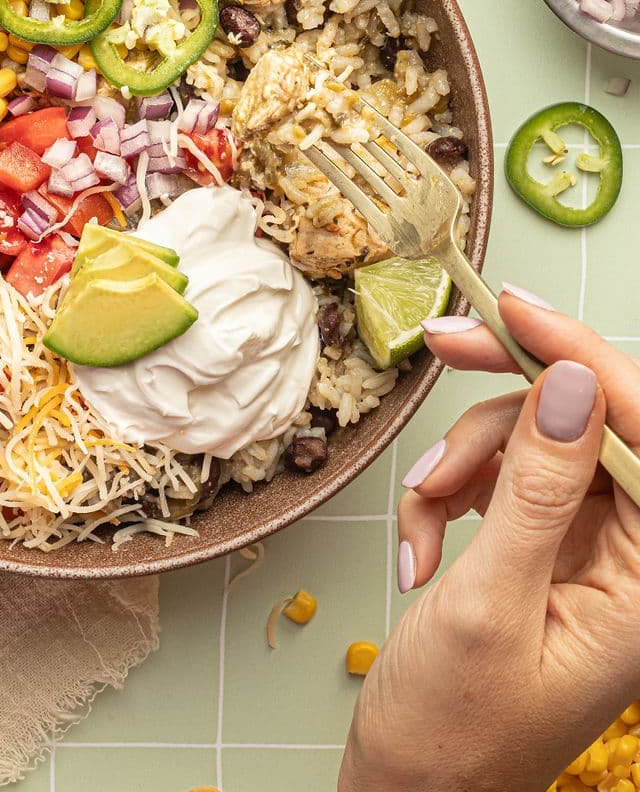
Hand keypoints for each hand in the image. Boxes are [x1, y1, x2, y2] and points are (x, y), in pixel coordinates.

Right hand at [339, 290, 639, 791]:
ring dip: (462, 461)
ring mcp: (588, 550)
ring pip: (532, 438)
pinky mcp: (543, 546)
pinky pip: (500, 474)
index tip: (514, 309)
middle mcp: (633, 556)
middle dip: (509, 393)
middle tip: (445, 345)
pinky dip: (450, 492)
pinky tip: (423, 544)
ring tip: (422, 518)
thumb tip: (575, 384)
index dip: (585, 357)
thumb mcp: (488, 602)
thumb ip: (536, 488)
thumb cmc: (454, 733)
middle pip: (585, 419)